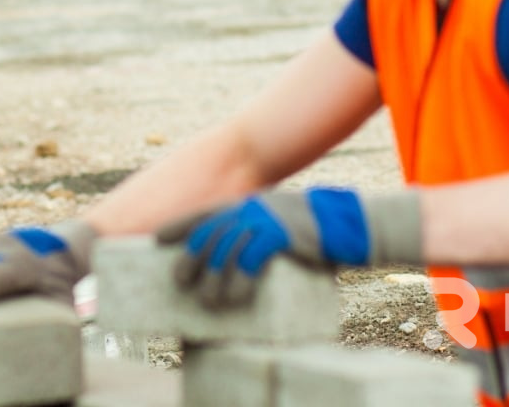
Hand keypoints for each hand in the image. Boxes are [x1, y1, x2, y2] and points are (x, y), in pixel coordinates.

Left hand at [157, 187, 421, 308]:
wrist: (351, 224)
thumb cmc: (317, 232)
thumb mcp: (282, 227)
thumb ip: (259, 237)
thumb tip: (237, 264)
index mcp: (250, 205)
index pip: (206, 212)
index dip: (180, 225)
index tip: (157, 239)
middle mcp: (253, 208)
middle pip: (209, 231)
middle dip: (190, 257)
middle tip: (179, 281)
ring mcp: (266, 219)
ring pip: (226, 248)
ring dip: (213, 278)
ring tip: (208, 302)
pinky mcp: (282, 234)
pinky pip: (251, 258)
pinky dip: (240, 280)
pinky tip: (236, 298)